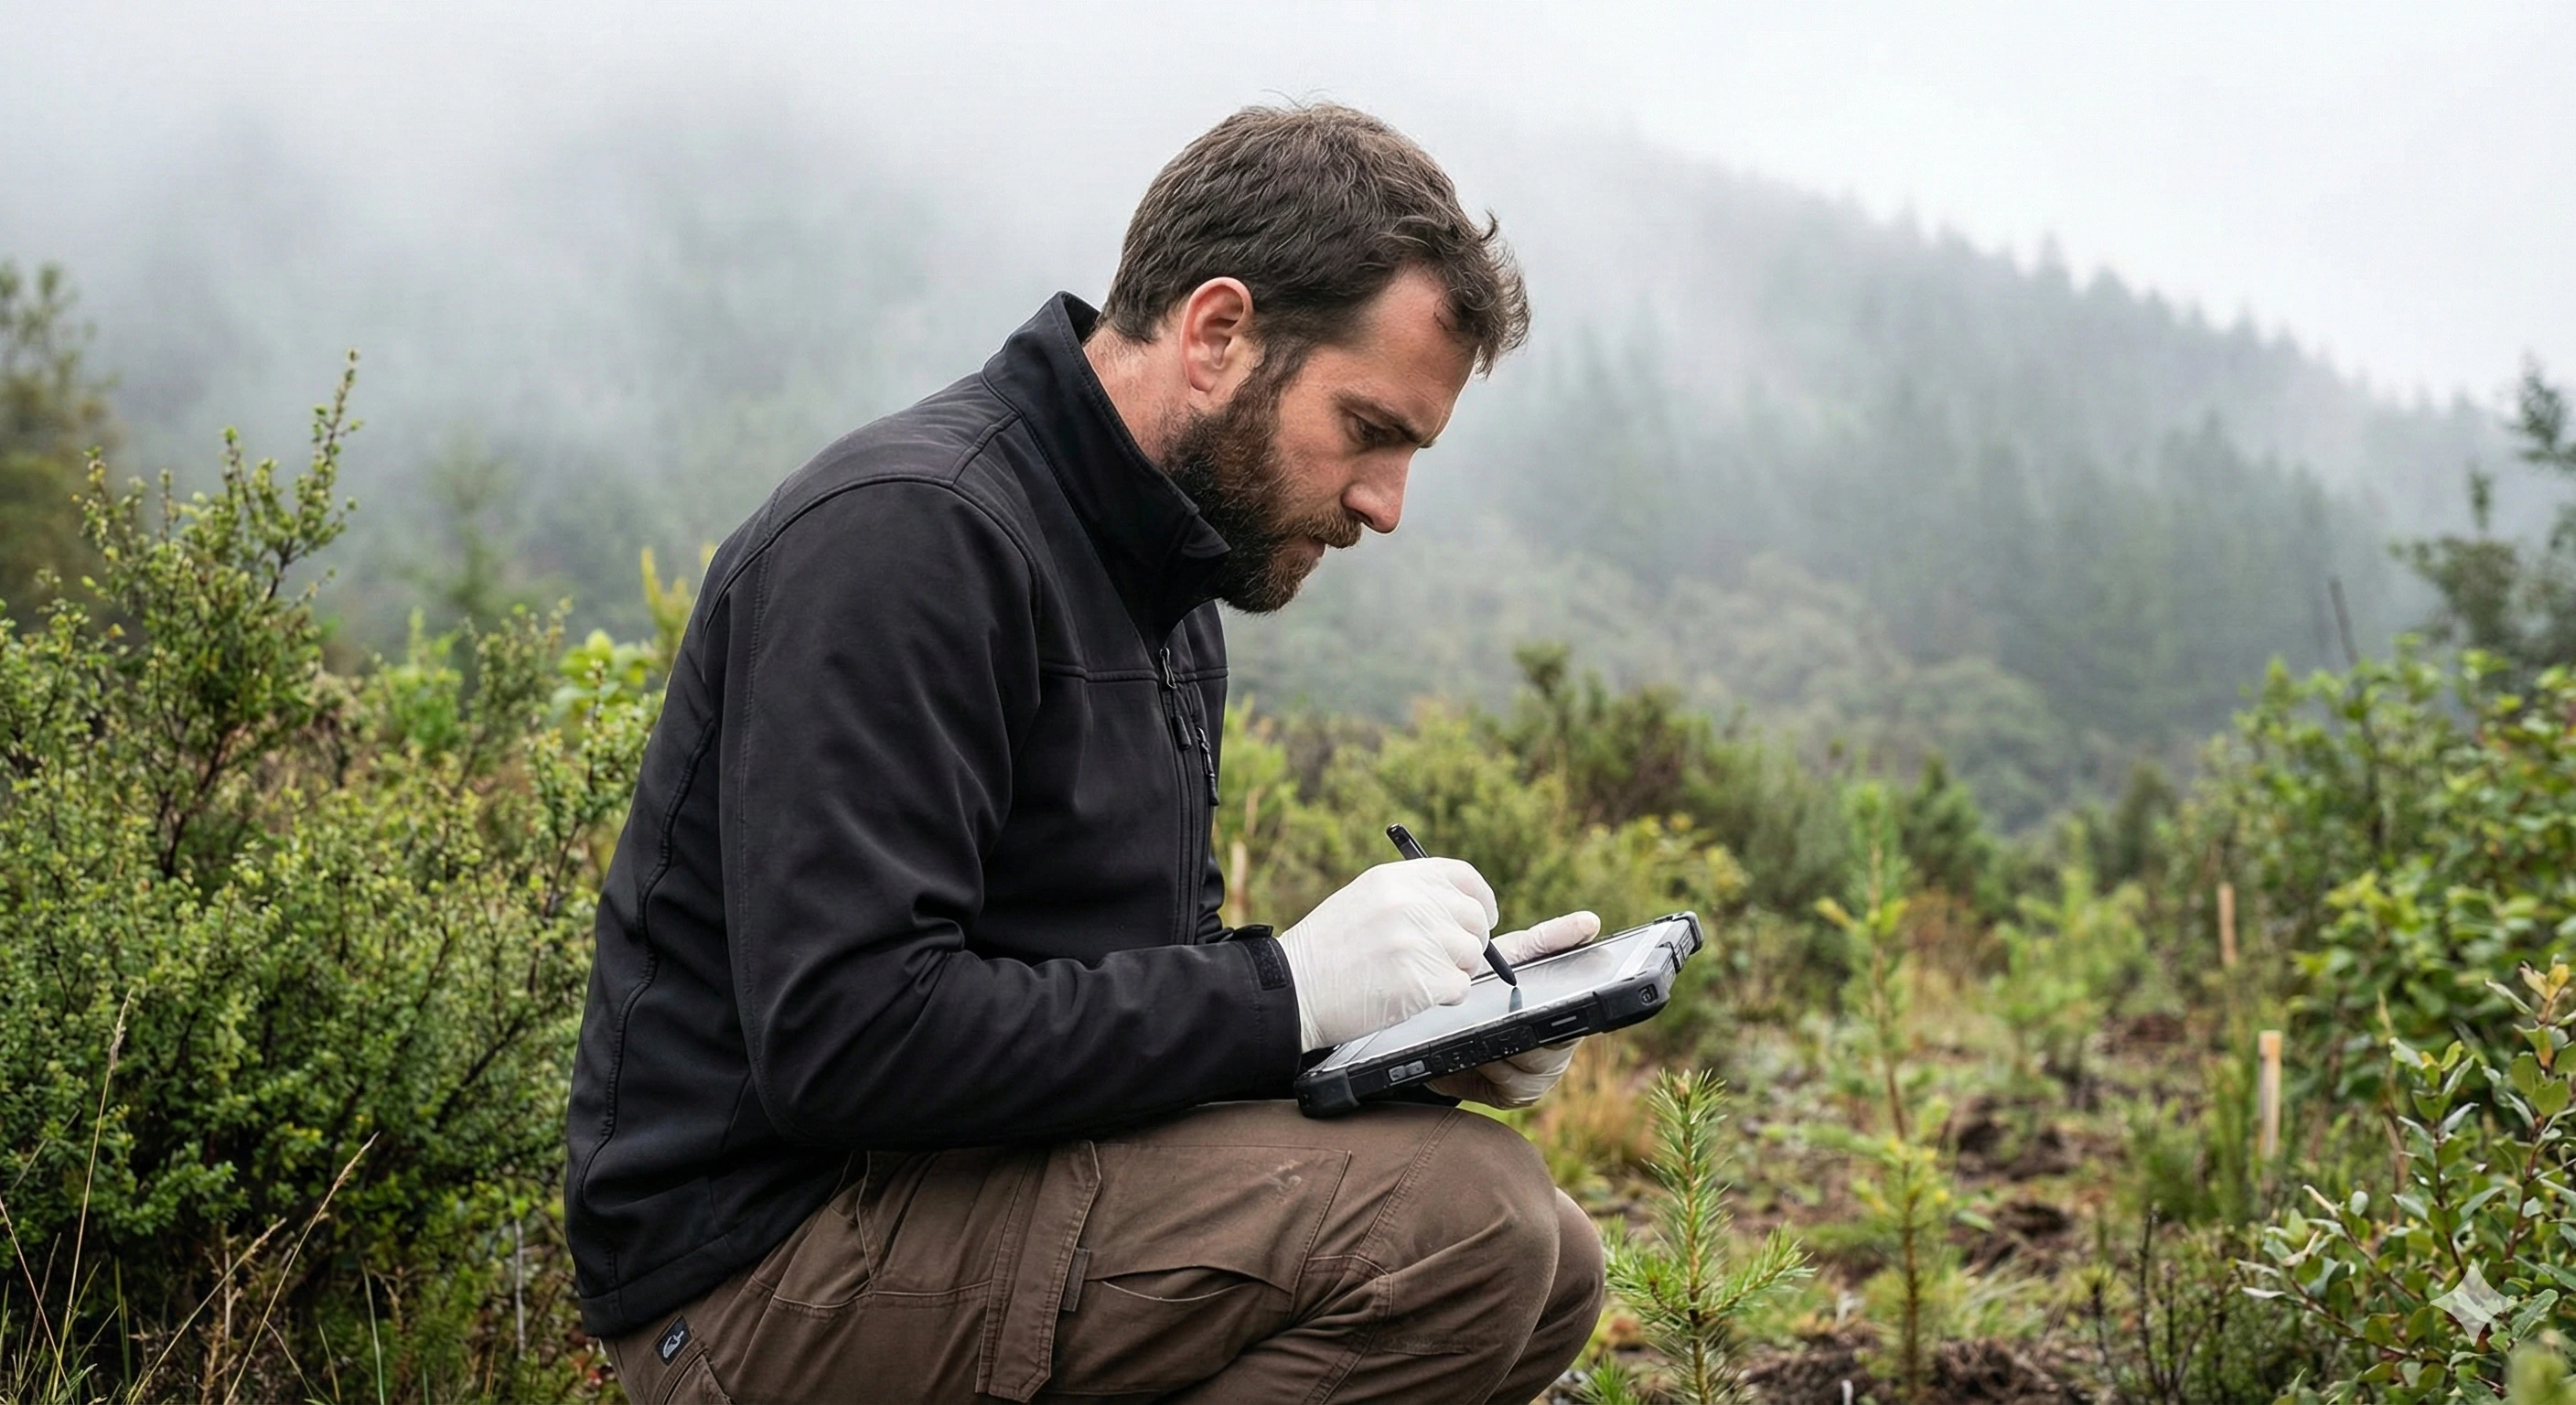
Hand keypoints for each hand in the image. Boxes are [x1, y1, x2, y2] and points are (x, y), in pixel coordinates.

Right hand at [1276, 858, 1498, 1051]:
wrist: (1293, 990)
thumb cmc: (1323, 953)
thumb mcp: (1363, 901)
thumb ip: (1409, 897)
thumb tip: (1455, 911)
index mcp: (1396, 879)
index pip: (1464, 877)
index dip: (1481, 900)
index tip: (1484, 917)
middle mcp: (1412, 902)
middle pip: (1475, 919)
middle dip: (1469, 943)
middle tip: (1446, 960)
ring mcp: (1420, 940)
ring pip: (1471, 956)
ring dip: (1454, 972)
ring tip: (1416, 979)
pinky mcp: (1424, 979)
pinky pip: (1460, 988)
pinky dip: (1444, 997)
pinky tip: (1412, 995)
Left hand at [1427, 911, 1601, 1106]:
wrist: (1443, 1018)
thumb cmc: (1488, 982)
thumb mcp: (1517, 955)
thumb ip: (1550, 939)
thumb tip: (1591, 922)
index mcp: (1567, 1015)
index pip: (1583, 1016)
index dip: (1574, 1012)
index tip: (1554, 1004)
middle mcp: (1559, 1050)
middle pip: (1557, 1048)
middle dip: (1530, 1031)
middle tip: (1507, 1015)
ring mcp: (1539, 1076)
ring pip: (1532, 1067)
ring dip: (1505, 1048)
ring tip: (1482, 1030)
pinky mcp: (1513, 1096)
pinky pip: (1510, 1085)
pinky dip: (1491, 1068)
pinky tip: (1475, 1054)